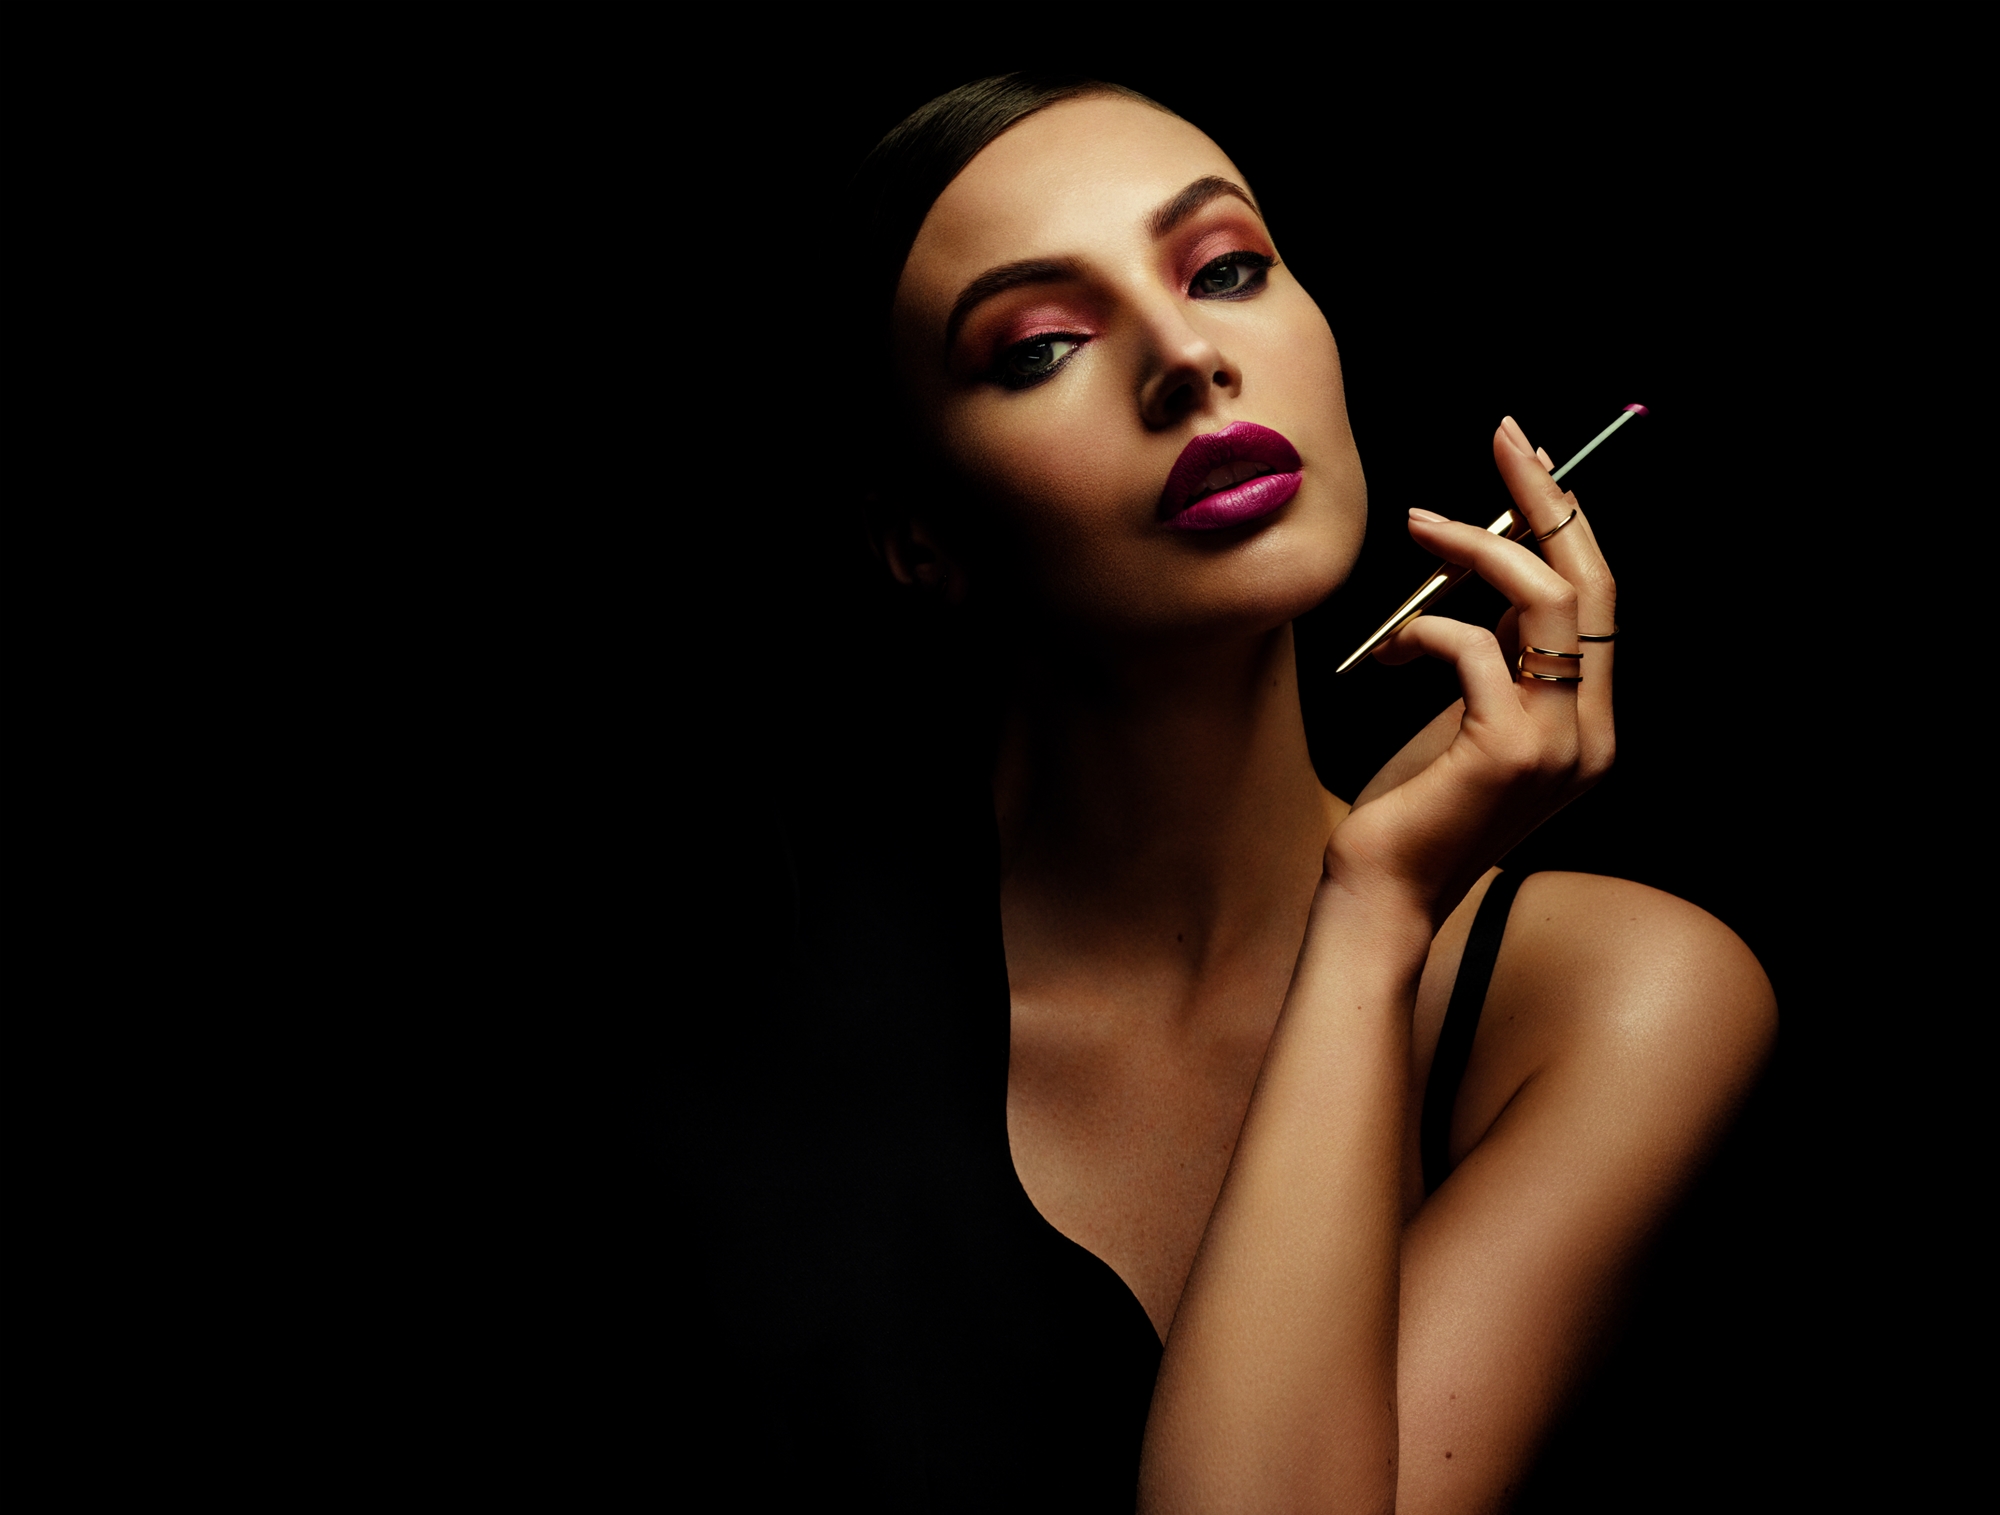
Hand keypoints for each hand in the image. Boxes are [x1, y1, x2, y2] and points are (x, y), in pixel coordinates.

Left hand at [1328, 417, 1616, 924]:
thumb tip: (1489, 562)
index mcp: (1589, 724)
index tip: (1531, 461)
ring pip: (1547, 602)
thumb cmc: (1411, 807)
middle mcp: (1592, 734)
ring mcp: (1560, 745)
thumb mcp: (1464, 716)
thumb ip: (1497, 654)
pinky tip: (1388, 652)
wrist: (1382, 895)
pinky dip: (1427, 631)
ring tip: (1419, 524)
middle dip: (1548, 500)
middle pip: (1593, 583)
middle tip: (1505, 436)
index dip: (1569, 522)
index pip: (1600, 599)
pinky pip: (1475, 648)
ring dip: (1477, 548)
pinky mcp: (1509, 751)